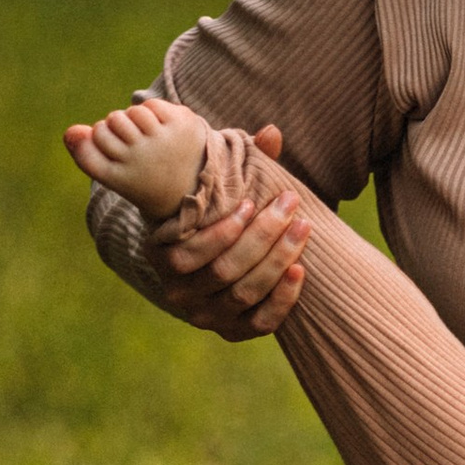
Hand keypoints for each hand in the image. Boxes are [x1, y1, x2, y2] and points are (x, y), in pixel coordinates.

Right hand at [152, 123, 309, 337]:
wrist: (211, 259)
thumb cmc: (213, 213)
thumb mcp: (215, 187)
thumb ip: (241, 160)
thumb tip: (272, 133)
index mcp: (162, 255)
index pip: (192, 252)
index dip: (224, 230)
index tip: (251, 202)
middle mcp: (178, 292)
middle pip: (225, 271)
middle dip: (263, 236)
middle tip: (291, 205)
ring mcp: (204, 316)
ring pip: (245, 294)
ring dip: (278, 259)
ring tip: (302, 228)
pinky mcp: (232, 331)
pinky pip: (260, 323)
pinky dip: (283, 298)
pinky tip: (300, 269)